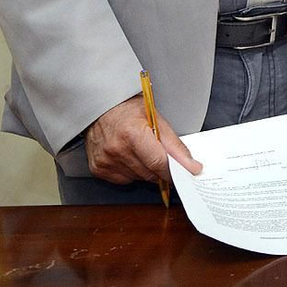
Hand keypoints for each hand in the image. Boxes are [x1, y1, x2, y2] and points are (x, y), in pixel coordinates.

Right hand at [85, 95, 202, 184]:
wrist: (100, 107)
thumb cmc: (127, 108)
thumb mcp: (156, 118)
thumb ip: (172, 142)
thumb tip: (189, 163)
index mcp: (132, 134)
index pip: (159, 162)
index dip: (175, 169)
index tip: (188, 171)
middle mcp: (116, 149)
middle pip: (150, 173)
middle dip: (162, 168)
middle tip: (164, 156)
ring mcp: (105, 161)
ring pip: (138, 178)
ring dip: (146, 170)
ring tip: (142, 151)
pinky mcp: (98, 169)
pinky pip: (124, 180)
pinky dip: (132, 172)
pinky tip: (130, 156)